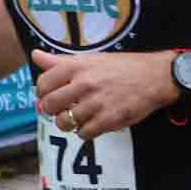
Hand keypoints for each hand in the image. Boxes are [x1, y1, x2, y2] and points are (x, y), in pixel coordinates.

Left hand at [32, 49, 178, 137]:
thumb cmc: (122, 67)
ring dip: (68, 123)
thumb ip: (60, 61)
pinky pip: (84, 133)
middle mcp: (84, 83)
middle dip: (52, 111)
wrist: (155, 77)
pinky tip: (92, 124)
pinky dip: (85, 132)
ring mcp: (96, 103)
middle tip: (61, 110)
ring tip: (77, 118)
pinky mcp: (109, 119)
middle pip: (50, 105)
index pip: (43, 83)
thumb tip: (35, 56)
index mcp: (77, 66)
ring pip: (65, 122)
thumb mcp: (91, 58)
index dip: (42, 93)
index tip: (49, 96)